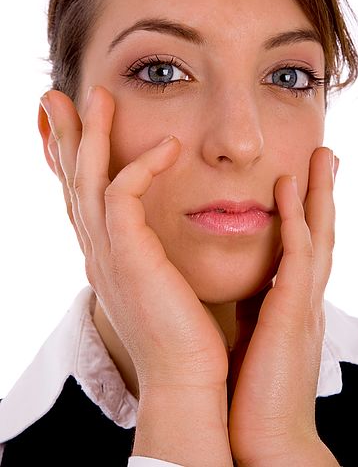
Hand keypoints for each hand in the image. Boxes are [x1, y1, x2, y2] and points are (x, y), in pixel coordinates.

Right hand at [40, 86, 231, 465]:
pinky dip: (142, 166)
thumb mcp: (160, 280)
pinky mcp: (128, 256)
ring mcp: (108, 253)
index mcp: (107, 254)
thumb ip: (153, 251)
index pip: (81, 195)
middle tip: (57, 96)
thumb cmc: (182, 330)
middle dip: (64, 135)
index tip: (70, 121)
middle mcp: (98, 250)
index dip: (70, 157)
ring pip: (88, 178)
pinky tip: (170, 147)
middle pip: (72, 180)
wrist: (186, 376)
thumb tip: (158, 231)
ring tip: (97, 95)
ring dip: (90, 134)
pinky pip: (123, 195)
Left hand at [228, 147, 339, 465]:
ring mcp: (303, 302)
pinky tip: (290, 189)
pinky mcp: (292, 311)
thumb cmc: (256, 394)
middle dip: (324, 193)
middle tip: (327, 157)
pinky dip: (296, 218)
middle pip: (320, 234)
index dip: (307, 213)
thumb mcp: (254, 339)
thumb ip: (253, 310)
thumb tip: (242, 292)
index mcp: (294, 304)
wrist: (266, 442)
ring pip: (318, 234)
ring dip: (319, 193)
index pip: (304, 248)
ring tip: (323, 157)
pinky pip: (296, 254)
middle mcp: (305, 297)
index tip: (304, 182)